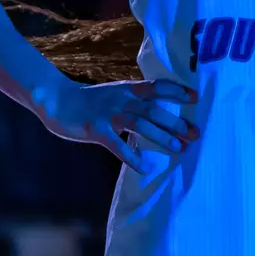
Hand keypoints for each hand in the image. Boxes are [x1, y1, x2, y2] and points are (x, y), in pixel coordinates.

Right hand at [32, 78, 199, 166]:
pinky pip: (116, 145)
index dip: (176, 91)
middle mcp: (121, 99)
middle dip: (176, 122)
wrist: (58, 100)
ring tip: (178, 148)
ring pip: (139, 124)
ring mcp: (108, 114)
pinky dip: (130, 156)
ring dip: (161, 136)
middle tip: (195, 134)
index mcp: (128, 90)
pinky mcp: (96, 129)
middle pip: (153, 110)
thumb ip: (135, 101)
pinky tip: (143, 168)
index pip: (156, 87)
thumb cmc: (91, 101)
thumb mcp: (115, 94)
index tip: (196, 98)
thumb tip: (161, 113)